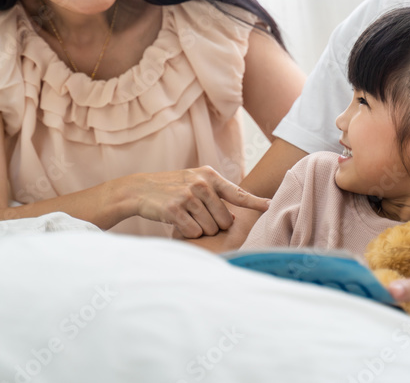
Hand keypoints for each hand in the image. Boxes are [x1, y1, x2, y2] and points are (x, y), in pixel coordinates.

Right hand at [130, 166, 270, 238]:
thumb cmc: (172, 188)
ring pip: (210, 229)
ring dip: (200, 229)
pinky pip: (194, 232)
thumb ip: (215, 195)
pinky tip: (178, 222)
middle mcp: (201, 184)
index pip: (238, 193)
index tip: (269, 206)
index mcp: (209, 175)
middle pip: (224, 220)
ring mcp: (188, 196)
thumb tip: (233, 217)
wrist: (140, 189)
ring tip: (186, 217)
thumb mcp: (194, 182)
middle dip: (215, 225)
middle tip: (197, 216)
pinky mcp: (175, 210)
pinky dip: (188, 233)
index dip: (255, 202)